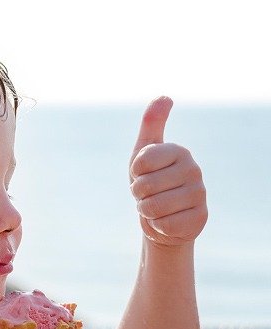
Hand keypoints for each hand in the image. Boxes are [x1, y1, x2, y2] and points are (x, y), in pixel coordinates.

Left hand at [129, 96, 207, 245]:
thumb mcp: (144, 152)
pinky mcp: (200, 218)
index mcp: (179, 151)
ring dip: (146, 210)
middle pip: (144, 186)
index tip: (142, 173)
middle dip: (138, 194)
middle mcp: (194, 170)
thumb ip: (152, 124)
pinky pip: (165, 224)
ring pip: (153, 207)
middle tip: (148, 193)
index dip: (134, 172)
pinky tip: (167, 220)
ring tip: (156, 206)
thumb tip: (165, 96)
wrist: (163, 216)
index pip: (141, 161)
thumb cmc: (151, 181)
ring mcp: (199, 194)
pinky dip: (158, 225)